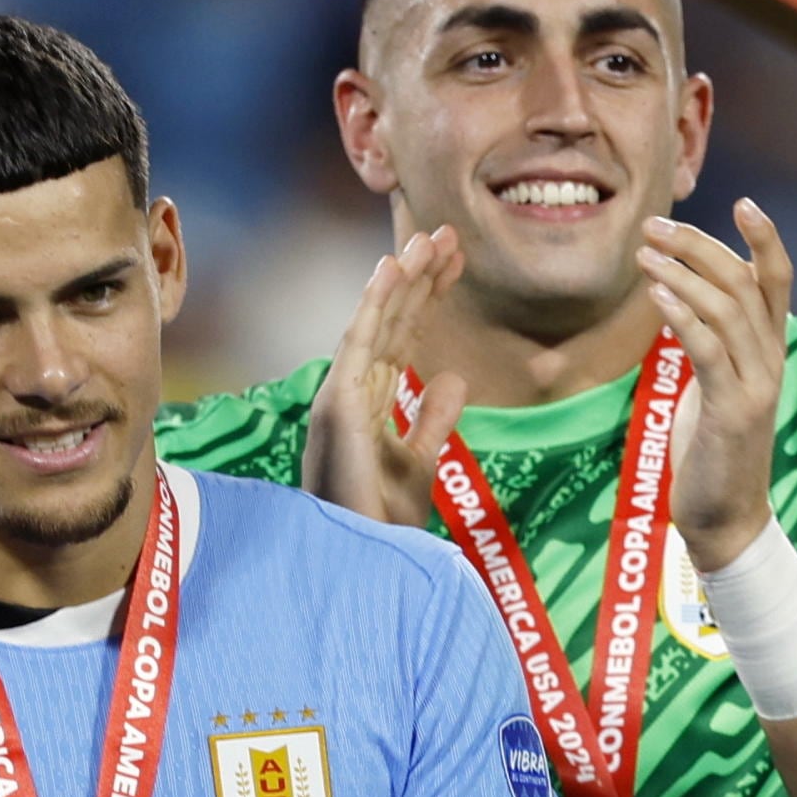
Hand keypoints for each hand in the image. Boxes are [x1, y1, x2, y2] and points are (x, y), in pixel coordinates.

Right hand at [306, 229, 472, 525]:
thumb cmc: (382, 521)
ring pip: (376, 322)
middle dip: (420, 277)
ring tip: (428, 239)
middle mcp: (351, 390)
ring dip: (401, 277)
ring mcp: (341, 395)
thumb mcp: (421, 461)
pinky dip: (374, 302)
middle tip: (449, 234)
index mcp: (369, 400)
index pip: (404, 335)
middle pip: (391, 320)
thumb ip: (432, 418)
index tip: (457, 262)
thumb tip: (454, 377)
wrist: (367, 561)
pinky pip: (359, 343)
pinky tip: (392, 267)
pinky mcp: (339, 406)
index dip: (429, 296)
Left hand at [644, 201, 796, 572]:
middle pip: (745, 283)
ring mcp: (756, 387)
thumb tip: (684, 298)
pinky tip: (655, 292)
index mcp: (770, 353)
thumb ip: (712, 342)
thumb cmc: (713, 452)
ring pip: (728, 309)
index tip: (744, 201)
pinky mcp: (733, 412)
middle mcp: (771, 363)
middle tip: (653, 224)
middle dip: (699, 245)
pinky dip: (682, 314)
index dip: (766, 239)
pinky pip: (709, 349)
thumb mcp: (716, 386)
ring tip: (644, 251)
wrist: (727, 520)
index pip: (778, 281)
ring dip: (684, 272)